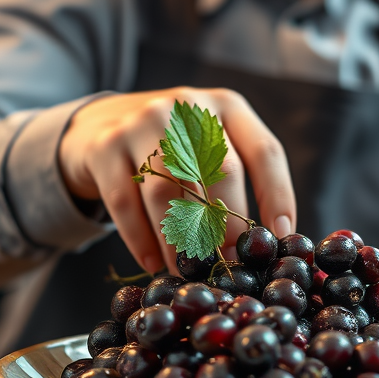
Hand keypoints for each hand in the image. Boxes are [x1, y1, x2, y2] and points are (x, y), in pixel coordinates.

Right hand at [57, 88, 295, 275]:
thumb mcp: (207, 144)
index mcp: (226, 106)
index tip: (280, 236)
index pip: (264, 152)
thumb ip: (235, 179)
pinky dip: (141, 240)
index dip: (277, 195)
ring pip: (168, 191)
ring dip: (180, 240)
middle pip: (218, 171)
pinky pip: (127, 202)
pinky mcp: (105, 145)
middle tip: (230, 264)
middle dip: (227, 226)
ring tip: (188, 271)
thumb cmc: (170, 147)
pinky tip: (153, 264)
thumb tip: (266, 240)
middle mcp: (186, 107)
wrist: (98, 123)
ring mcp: (142, 121)